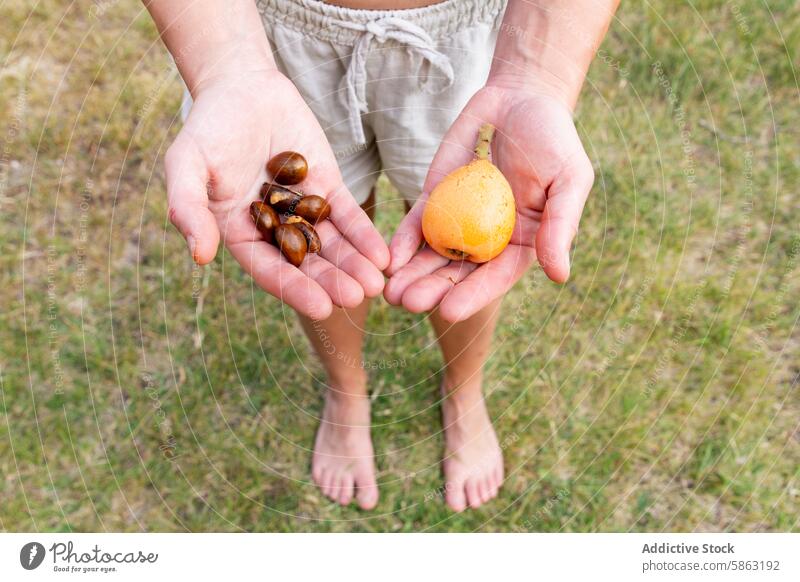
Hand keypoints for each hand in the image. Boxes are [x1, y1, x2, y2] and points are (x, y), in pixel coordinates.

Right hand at [165, 70, 388, 319]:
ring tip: (377, 283)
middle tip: (358, 297)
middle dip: (333, 281)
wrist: (242, 86)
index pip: (270, 269)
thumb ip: (188, 208)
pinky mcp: (327, 188)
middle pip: (307, 263)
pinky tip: (383, 255)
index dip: (295, 289)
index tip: (322, 309)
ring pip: (332, 245)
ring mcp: (303, 210)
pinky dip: (364, 235)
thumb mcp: (187, 165)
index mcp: (239, 234)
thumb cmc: (208, 128)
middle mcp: (274, 230)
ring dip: (354, 265)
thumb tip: (200, 256)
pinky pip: (347, 216)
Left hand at [385, 84, 593, 321]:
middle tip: (406, 303)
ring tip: (390, 294)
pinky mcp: (436, 197)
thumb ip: (561, 226)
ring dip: (411, 274)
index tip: (448, 311)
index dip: (472, 295)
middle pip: (457, 272)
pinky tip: (389, 257)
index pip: (494, 278)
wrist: (521, 98)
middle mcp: (487, 240)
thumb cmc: (555, 140)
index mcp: (521, 244)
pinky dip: (404, 240)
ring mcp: (458, 220)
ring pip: (432, 254)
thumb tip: (560, 276)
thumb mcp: (568, 180)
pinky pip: (418, 223)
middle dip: (431, 289)